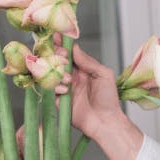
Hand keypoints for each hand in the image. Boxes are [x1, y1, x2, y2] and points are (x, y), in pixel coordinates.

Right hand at [54, 39, 142, 159]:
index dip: (62, 45)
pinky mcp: (59, 100)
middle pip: (56, 60)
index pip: (68, 53)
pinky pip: (50, 89)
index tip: (56, 37)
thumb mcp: (104, 75)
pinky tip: (65, 90)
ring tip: (69, 80)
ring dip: (57, 73)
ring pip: (51, 73)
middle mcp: (72, 76)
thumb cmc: (109, 98)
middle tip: (63, 60)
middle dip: (57, 57)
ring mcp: (64, 87)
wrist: (105, 122)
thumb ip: (89, 61)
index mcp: (83, 68)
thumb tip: (75, 48)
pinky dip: (56, 86)